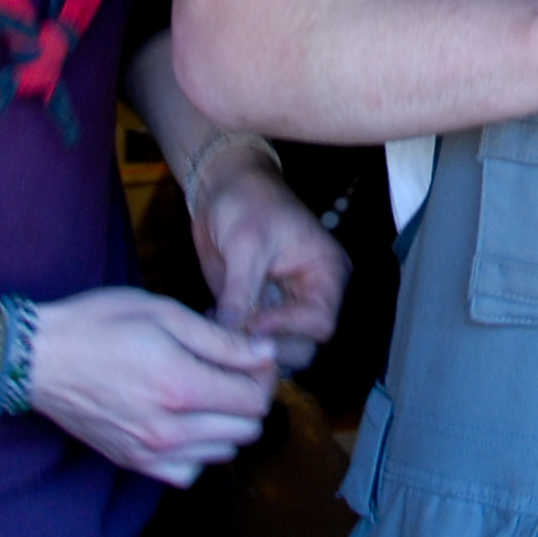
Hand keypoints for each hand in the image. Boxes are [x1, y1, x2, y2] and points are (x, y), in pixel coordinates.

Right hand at [24, 286, 279, 487]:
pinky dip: (197, 451)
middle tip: (231, 369)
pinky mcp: (134, 463)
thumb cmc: (99, 325)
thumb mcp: (164, 313)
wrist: (38, 358)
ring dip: (227, 423)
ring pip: (223, 452)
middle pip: (247, 429)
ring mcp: (150, 452)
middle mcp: (169, 429)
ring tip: (205, 391)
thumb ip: (220, 339)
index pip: (256, 399)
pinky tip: (185, 422)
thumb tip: (266, 353)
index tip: (252, 355)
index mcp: (180, 386)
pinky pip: (188, 472)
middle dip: (250, 397)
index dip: (263, 374)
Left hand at [190, 153, 352, 373]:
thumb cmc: (246, 202)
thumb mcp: (246, 245)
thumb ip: (240, 292)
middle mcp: (311, 296)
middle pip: (303, 346)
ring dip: (248, 348)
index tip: (249, 321)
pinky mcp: (258, 310)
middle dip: (267, 347)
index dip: (286, 328)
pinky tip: (211, 321)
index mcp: (326, 274)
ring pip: (277, 349)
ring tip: (218, 327)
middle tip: (230, 336)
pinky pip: (252, 339)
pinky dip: (232, 339)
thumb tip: (230, 334)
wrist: (222, 187)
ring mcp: (284, 306)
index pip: (319, 322)